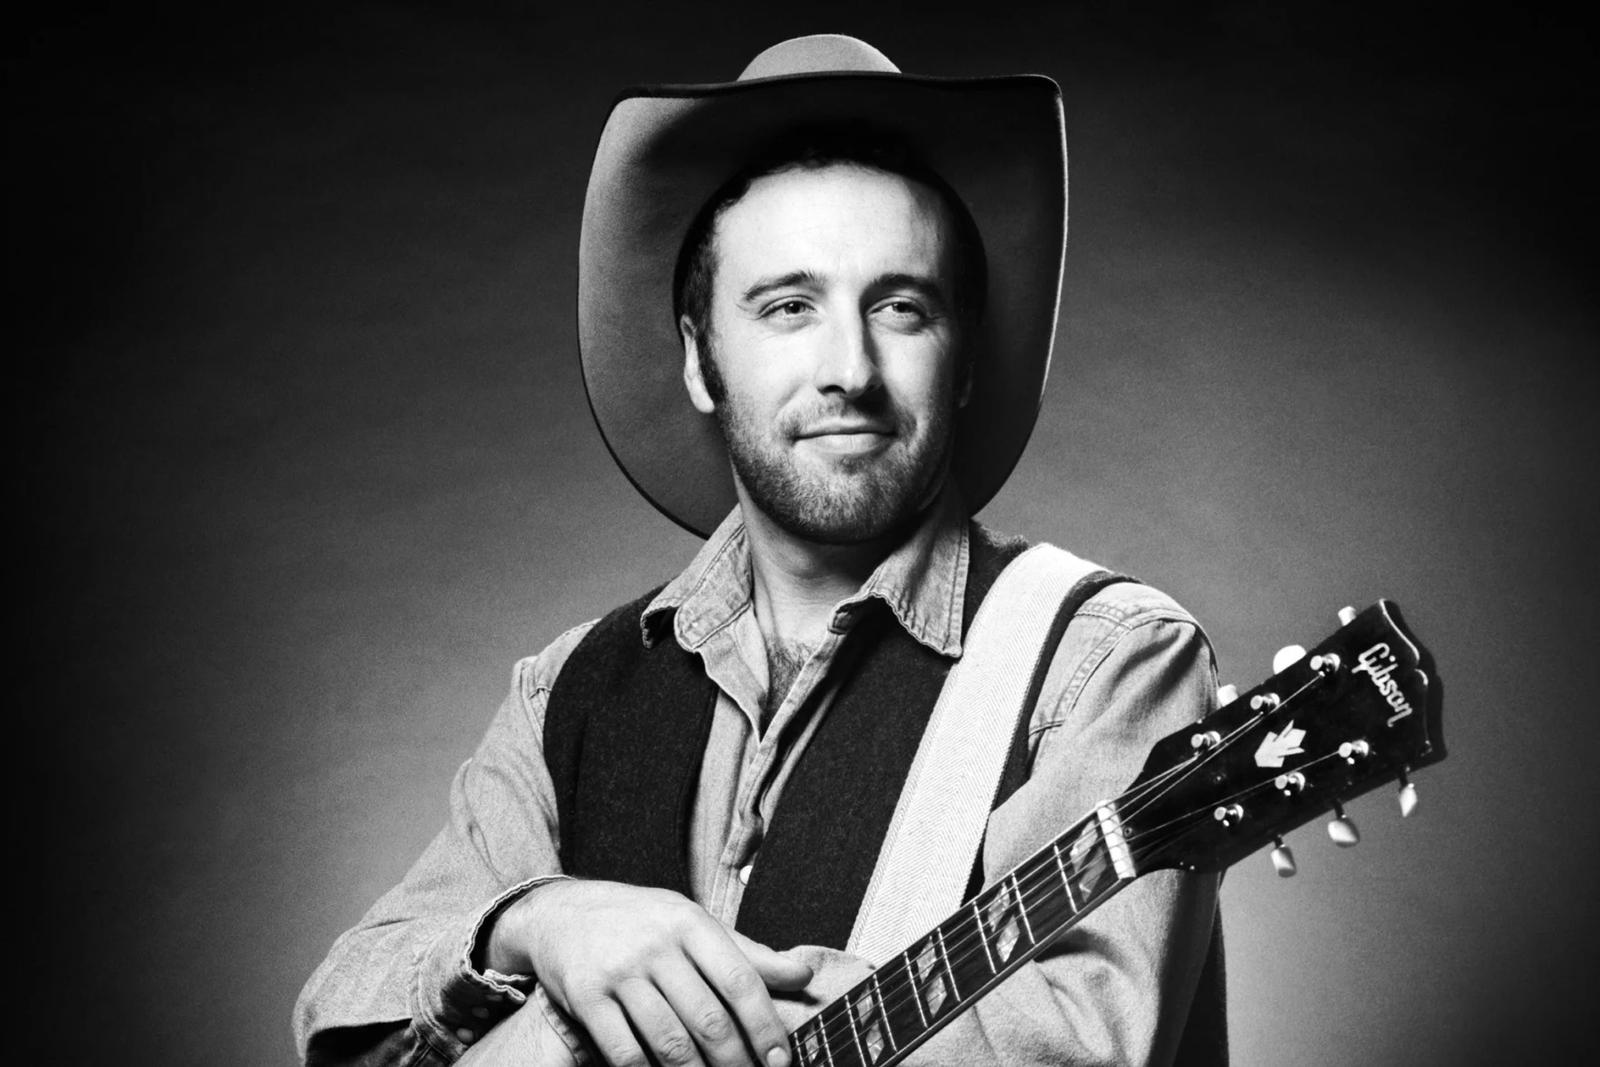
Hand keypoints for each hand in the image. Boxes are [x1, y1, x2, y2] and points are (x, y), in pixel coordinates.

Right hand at [488, 879, 811, 1066]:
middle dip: (736, 1062)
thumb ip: (747, 952)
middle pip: (708, 1019)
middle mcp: (656, 944)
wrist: (563, 912)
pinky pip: (626, 1052)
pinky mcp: (586, 998)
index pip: (740, 980)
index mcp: (690, 922)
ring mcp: (618, 971)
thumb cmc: (643, 922)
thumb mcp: (694, 923)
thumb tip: (804, 974)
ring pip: (670, 1042)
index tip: (781, 1060)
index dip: (765, 1026)